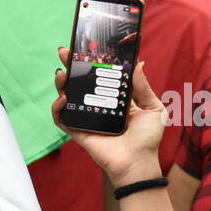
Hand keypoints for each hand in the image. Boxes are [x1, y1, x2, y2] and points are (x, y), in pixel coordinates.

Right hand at [51, 47, 165, 185]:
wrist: (138, 163)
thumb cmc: (148, 139)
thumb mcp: (153, 107)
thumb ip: (143, 86)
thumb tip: (138, 62)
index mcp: (114, 99)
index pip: (99, 75)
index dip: (91, 61)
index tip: (85, 47)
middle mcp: (98, 106)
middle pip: (79, 82)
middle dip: (69, 66)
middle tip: (64, 52)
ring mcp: (86, 118)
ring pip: (66, 97)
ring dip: (60, 84)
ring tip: (61, 74)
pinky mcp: (78, 131)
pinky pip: (61, 118)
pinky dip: (57, 108)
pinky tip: (63, 99)